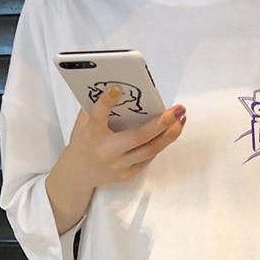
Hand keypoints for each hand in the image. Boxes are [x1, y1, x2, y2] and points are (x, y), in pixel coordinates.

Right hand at [71, 83, 185, 188]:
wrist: (78, 174)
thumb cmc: (84, 142)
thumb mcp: (83, 123)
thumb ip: (96, 106)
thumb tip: (117, 84)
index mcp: (91, 134)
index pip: (99, 116)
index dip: (107, 102)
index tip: (118, 88)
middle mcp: (106, 151)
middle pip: (138, 137)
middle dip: (161, 123)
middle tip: (178, 110)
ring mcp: (118, 165)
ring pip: (149, 150)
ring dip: (169, 134)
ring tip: (181, 119)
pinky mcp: (126, 175)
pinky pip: (148, 158)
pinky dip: (160, 144)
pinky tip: (170, 132)